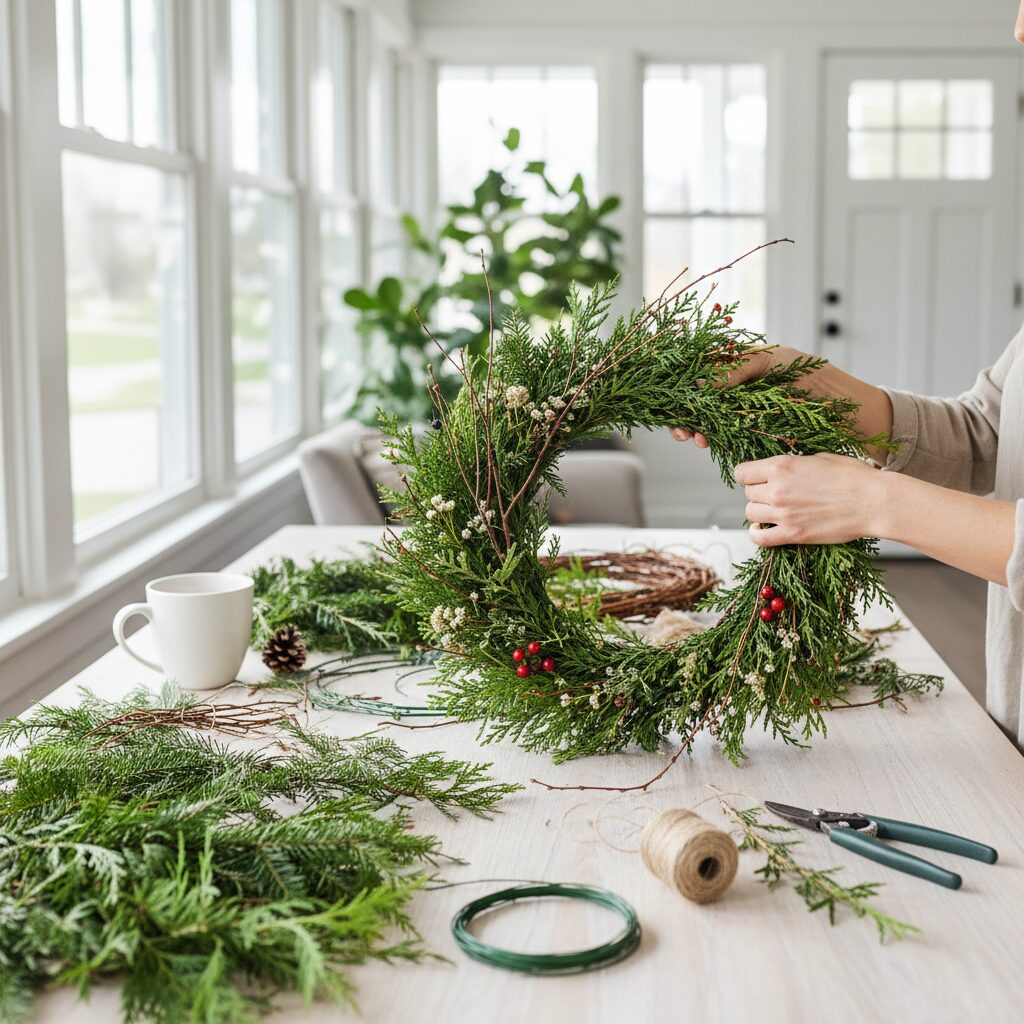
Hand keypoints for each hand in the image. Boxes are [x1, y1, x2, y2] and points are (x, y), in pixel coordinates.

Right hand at [668, 345, 810, 447]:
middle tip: (681, 429)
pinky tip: (707, 441)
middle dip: (682, 413)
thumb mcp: (770, 362)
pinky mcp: (747, 428)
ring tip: (695, 438)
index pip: (696, 370)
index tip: (674, 400)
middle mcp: (732, 384)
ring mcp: (738, 407)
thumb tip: (702, 383)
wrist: (838, 405)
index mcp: (734, 362)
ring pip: (704, 417)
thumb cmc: (808, 373)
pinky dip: (710, 437)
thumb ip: (736, 369)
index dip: (681, 384)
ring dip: (693, 428)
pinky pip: (721, 433)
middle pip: (695, 397)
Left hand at [734, 453, 885, 545]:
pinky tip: (761, 529)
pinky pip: (759, 538)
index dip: (748, 475)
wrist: (873, 501)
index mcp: (782, 466)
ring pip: (750, 513)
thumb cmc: (852, 476)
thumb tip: (781, 469)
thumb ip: (793, 464)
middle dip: (758, 492)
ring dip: (759, 511)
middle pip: (748, 493)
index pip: (742, 472)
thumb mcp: (819, 458)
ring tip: (773, 510)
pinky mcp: (792, 534)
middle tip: (774, 494)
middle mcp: (777, 489)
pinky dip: (756, 534)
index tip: (755, 478)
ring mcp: (783, 513)